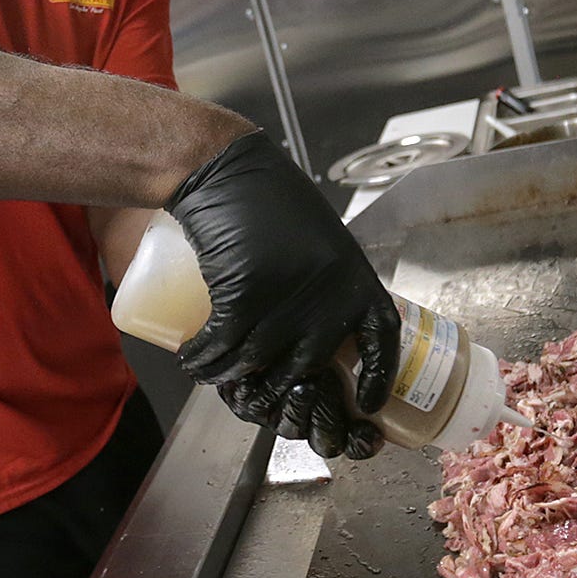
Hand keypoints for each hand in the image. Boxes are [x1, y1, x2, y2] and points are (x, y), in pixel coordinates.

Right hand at [165, 132, 398, 457]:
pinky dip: (204, 360)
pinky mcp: (247, 294)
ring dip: (228, 377)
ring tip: (209, 372)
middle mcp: (331, 294)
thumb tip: (322, 341)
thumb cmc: (270, 202)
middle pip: (308, 369)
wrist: (225, 170)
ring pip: (258, 363)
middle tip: (255, 394)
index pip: (383, 341)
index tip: (368, 407)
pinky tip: (193, 361)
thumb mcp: (320, 244)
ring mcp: (290, 296)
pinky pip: (225, 347)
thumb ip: (328, 287)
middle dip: (277, 392)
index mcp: (357, 279)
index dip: (378, 378)